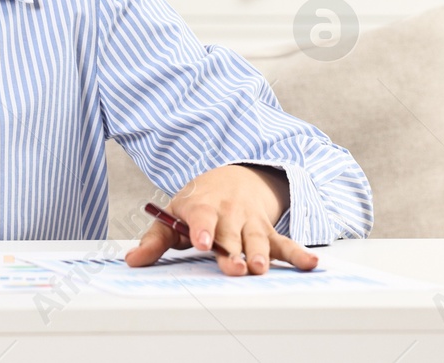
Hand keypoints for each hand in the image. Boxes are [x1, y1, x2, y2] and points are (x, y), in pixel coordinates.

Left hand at [124, 164, 317, 275]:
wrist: (233, 177)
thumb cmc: (199, 203)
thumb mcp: (173, 215)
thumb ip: (155, 240)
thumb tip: (132, 260)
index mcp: (202, 206)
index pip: (201, 216)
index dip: (202, 228)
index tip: (202, 241)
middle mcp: (228, 213)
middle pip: (231, 233)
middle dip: (233, 250)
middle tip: (235, 266)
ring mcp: (250, 221)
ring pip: (256, 237)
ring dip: (259, 252)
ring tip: (260, 267)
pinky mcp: (268, 230)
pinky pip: (284, 242)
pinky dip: (298, 253)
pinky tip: (310, 264)